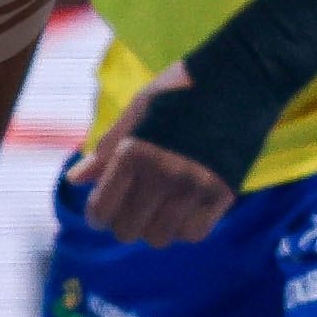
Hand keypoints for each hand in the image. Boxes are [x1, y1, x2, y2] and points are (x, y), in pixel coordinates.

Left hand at [76, 76, 237, 247]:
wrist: (241, 79)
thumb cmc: (181, 91)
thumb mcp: (137, 111)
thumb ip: (108, 149)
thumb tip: (75, 180)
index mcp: (135, 151)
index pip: (102, 209)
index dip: (96, 216)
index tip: (101, 213)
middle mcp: (163, 173)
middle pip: (128, 231)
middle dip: (123, 223)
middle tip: (131, 207)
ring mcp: (194, 186)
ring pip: (160, 237)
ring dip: (154, 227)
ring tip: (158, 205)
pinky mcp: (222, 193)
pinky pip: (193, 233)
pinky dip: (183, 227)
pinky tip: (182, 207)